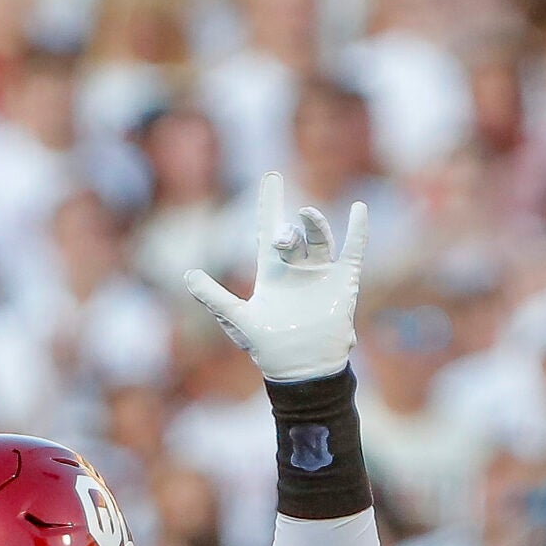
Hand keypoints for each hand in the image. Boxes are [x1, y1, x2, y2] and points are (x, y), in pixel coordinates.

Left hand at [183, 172, 367, 382]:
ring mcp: (321, 275)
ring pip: (320, 239)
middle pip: (294, 235)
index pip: (270, 229)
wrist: (302, 369)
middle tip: (282, 238)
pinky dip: (357, 232)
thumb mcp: (239, 319)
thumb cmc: (269, 346)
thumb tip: (187, 275)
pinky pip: (353, 252)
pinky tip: (358, 211)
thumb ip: (214, 297)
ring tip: (307, 215)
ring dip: (315, 225)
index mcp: (272, 272)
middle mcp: (297, 269)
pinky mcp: (343, 284)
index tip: (272, 176)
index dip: (270, 204)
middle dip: (288, 231)